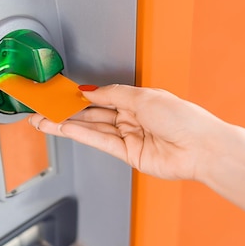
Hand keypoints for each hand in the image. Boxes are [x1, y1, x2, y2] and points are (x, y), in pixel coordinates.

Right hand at [28, 84, 228, 180]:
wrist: (202, 148)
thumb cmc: (183, 119)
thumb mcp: (144, 97)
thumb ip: (113, 94)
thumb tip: (90, 91)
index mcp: (138, 100)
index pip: (101, 96)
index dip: (78, 95)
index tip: (57, 93)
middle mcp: (132, 118)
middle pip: (92, 113)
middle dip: (66, 111)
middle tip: (42, 108)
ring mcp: (129, 137)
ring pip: (92, 128)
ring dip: (66, 124)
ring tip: (43, 120)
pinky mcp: (129, 155)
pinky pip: (100, 142)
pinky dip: (81, 134)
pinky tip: (64, 128)